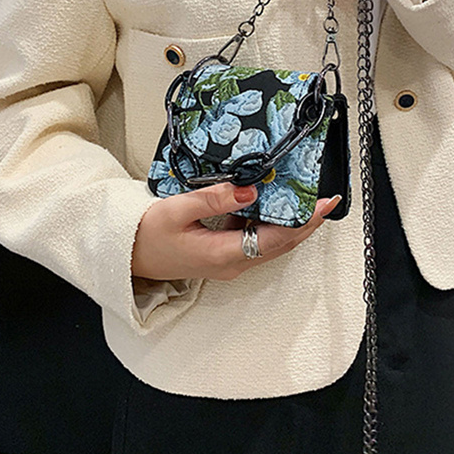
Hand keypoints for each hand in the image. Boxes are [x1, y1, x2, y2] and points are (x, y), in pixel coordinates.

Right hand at [132, 182, 341, 281]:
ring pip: (272, 244)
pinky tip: (275, 204)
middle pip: (282, 244)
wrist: (125, 256)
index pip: (277, 238)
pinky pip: (257, 241)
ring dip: (293, 225)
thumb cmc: (146, 233)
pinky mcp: (223, 256)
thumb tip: (249, 189)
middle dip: (308, 223)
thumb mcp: (175, 209)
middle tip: (328, 200)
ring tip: (309, 200)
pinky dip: (273, 224)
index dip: (305, 221)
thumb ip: (213, 198)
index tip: (324, 203)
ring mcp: (229, 262)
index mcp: (224, 254)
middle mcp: (233, 263)